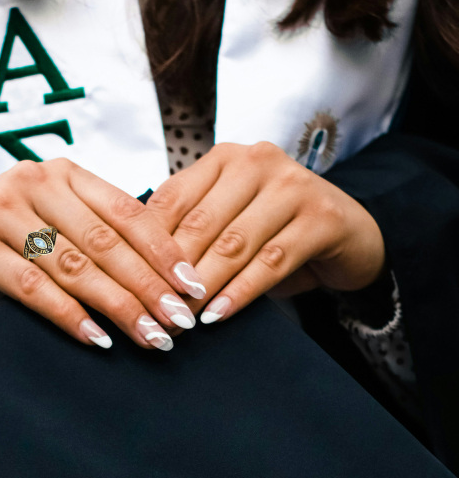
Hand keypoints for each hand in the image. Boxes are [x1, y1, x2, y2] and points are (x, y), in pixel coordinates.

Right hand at [0, 158, 206, 349]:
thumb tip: (166, 281)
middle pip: (106, 241)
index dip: (164, 250)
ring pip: (73, 265)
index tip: (192, 286)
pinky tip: (97, 338)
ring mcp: (0, 209)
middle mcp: (35, 182)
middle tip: (180, 321)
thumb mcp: (57, 224)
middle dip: (148, 285)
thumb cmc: (12, 238)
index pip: (127, 211)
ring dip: (117, 306)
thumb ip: (99, 237)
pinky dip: (68, 315)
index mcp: (67, 174)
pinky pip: (32, 285)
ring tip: (150, 336)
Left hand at [145, 142, 385, 323]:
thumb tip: (136, 270)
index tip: (130, 285)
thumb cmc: (274, 231)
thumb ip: (190, 232)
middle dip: (172, 273)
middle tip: (154, 310)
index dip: (146, 246)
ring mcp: (293, 185)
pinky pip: (272, 261)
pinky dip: (241, 292)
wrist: (347, 235)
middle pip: (200, 224)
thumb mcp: (228, 222)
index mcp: (223, 159)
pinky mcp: (322, 217)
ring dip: (204, 287)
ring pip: (234, 244)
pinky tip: (219, 315)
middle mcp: (256, 161)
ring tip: (181, 318)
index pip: (171, 201)